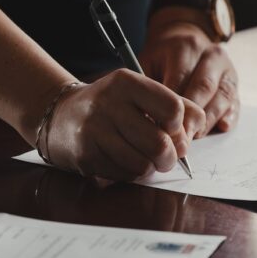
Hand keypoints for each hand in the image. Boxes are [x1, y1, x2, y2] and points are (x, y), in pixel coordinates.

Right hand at [44, 69, 205, 180]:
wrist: (60, 115)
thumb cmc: (111, 106)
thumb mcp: (139, 93)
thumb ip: (175, 105)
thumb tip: (196, 131)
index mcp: (127, 82)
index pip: (173, 108)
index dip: (179, 126)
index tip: (172, 129)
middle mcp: (108, 103)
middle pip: (160, 144)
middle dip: (170, 157)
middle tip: (166, 157)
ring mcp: (94, 130)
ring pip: (143, 164)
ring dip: (150, 168)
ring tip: (144, 158)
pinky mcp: (86, 155)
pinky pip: (124, 175)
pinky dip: (131, 173)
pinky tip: (123, 161)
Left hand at [139, 20, 239, 135]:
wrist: (185, 41)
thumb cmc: (163, 58)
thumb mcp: (149, 62)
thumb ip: (150, 87)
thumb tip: (149, 118)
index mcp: (187, 47)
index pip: (181, 78)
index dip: (172, 106)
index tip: (162, 127)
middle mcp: (211, 56)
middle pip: (204, 88)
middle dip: (191, 117)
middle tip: (179, 139)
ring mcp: (227, 70)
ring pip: (222, 97)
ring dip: (208, 121)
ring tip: (194, 138)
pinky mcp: (235, 84)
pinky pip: (235, 103)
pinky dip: (229, 117)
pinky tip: (220, 127)